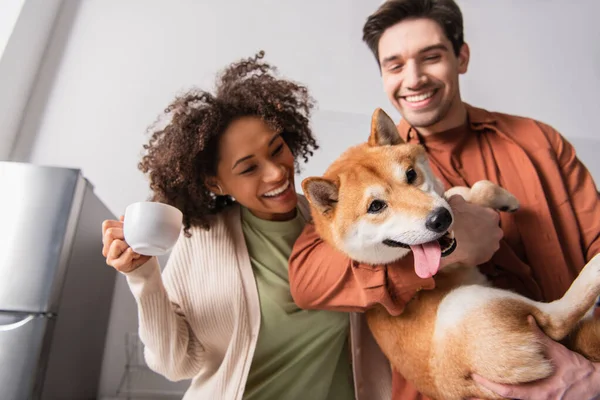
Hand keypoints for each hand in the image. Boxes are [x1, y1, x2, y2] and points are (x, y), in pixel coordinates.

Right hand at [102, 216, 150, 272]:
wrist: (145, 263)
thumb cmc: (138, 246)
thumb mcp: (133, 232)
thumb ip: (127, 224)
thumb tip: (123, 217)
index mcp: (108, 237)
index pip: (107, 225)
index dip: (119, 224)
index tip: (128, 229)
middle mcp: (107, 247)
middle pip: (110, 232)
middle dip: (124, 233)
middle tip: (132, 239)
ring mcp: (111, 257)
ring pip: (116, 243)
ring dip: (128, 244)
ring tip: (134, 247)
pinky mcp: (118, 265)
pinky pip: (125, 253)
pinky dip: (133, 252)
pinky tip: (137, 254)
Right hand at [441, 195, 502, 267]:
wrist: (447, 241)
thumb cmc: (453, 220)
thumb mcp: (455, 202)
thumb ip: (461, 199)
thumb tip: (459, 199)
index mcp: (492, 215)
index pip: (489, 214)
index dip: (478, 216)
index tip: (469, 218)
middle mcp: (497, 231)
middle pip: (490, 229)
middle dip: (481, 230)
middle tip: (467, 230)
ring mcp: (493, 246)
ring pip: (487, 242)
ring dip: (479, 241)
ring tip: (465, 241)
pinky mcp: (486, 257)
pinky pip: (481, 253)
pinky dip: (474, 252)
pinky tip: (464, 250)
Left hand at [472, 316, 599, 399]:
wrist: (593, 384)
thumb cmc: (574, 367)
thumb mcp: (558, 351)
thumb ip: (540, 337)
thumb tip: (527, 317)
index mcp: (541, 392)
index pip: (509, 392)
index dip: (490, 385)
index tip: (474, 376)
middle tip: (463, 394)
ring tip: (468, 398)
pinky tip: (487, 397)